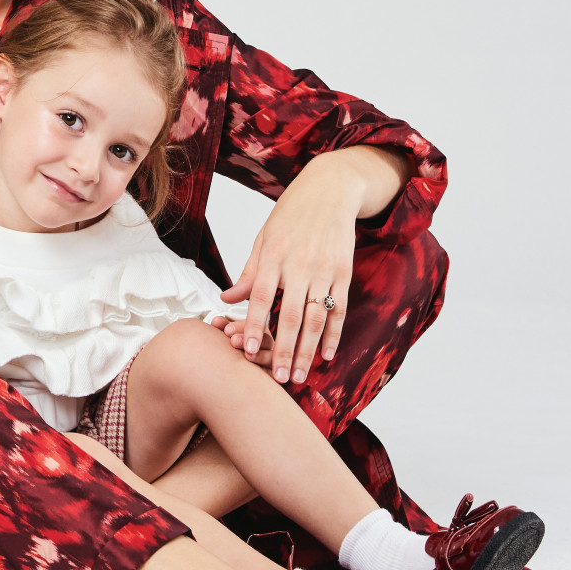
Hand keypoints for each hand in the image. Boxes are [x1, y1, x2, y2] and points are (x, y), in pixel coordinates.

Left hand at [218, 153, 374, 385]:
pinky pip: (339, 308)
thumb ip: (249, 273)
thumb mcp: (263, 240)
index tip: (249, 351)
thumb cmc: (290, 217)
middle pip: (291, 314)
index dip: (255, 326)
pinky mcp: (344, 272)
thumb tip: (226, 300)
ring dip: (309, 349)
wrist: (329, 191)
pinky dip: (335, 333)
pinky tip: (328, 354)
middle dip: (285, 349)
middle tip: (279, 378)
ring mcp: (324, 270)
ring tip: (302, 375)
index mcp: (273, 257)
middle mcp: (299, 265)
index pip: (261, 298)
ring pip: (317, 316)